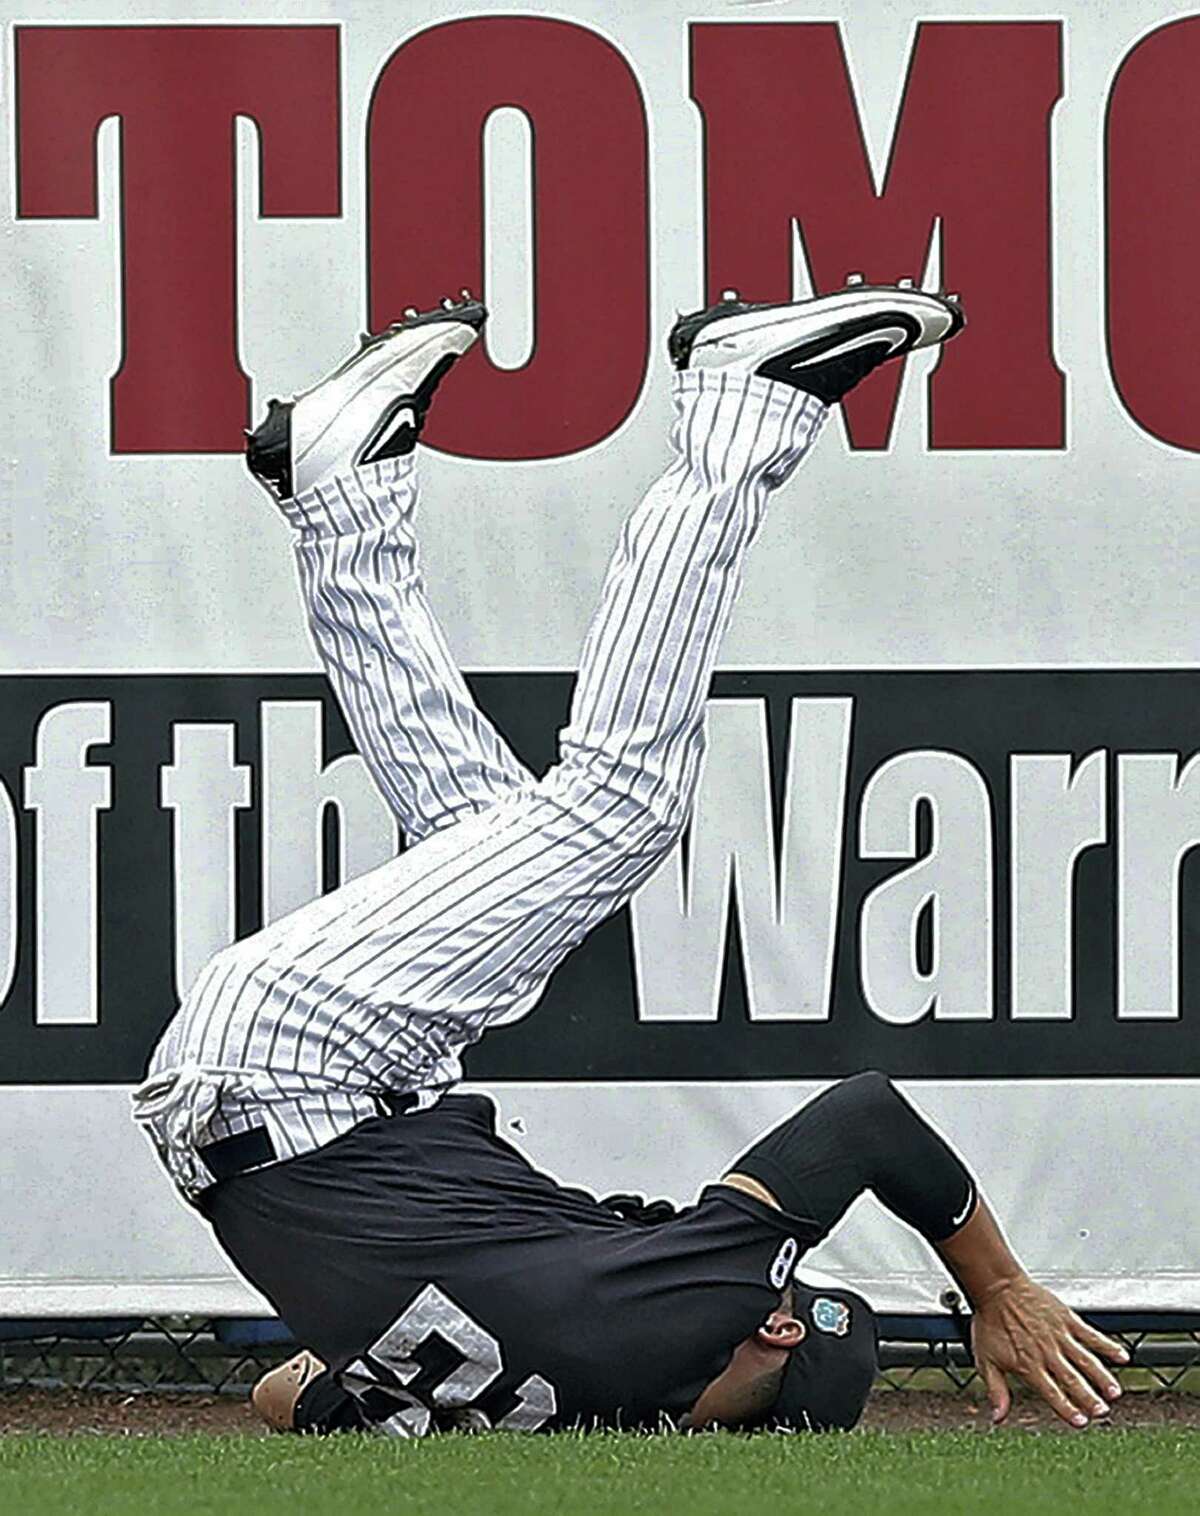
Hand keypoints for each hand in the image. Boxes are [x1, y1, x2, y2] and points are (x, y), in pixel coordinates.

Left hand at [970, 1275, 1128, 1428]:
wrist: (997, 1287)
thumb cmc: (990, 1321)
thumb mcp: (985, 1360)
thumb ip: (996, 1390)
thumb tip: (997, 1417)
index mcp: (1028, 1365)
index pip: (1051, 1393)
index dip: (1067, 1408)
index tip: (1081, 1422)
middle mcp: (1047, 1352)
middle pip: (1072, 1379)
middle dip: (1089, 1398)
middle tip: (1103, 1412)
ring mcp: (1059, 1335)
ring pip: (1085, 1360)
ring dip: (1101, 1377)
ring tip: (1114, 1392)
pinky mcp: (1066, 1319)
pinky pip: (1091, 1335)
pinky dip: (1107, 1346)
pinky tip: (1121, 1356)